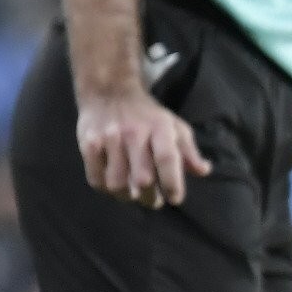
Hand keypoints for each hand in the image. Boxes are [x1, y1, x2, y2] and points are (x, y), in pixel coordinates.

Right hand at [77, 86, 207, 208]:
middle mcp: (134, 133)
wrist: (109, 91)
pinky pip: (96, 179)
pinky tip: (114, 186)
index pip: (167, 158)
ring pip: (117, 183)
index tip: (175, 199)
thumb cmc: (147, 115)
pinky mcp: (88, 144)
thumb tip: (203, 171)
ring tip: (133, 195)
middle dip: (150, 197)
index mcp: (159, 127)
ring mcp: (109, 138)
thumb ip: (188, 150)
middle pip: (142, 178)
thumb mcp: (174, 126)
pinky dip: (106, 189)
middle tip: (154, 200)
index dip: (172, 183)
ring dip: (127, 196)